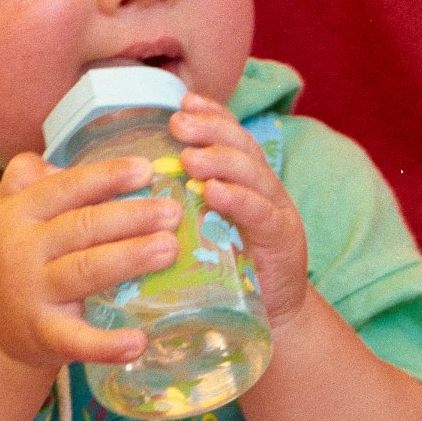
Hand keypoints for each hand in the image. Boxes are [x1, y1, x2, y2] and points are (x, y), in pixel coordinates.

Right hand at [0, 149, 183, 370]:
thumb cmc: (15, 256)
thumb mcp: (9, 211)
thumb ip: (31, 177)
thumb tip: (65, 156)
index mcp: (16, 213)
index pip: (66, 188)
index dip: (106, 177)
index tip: (146, 170)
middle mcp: (21, 251)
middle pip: (83, 227)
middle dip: (131, 217)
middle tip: (172, 211)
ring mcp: (32, 295)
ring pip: (86, 271)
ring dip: (131, 258)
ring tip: (170, 248)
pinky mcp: (43, 336)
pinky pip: (78, 340)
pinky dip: (108, 344)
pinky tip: (140, 341)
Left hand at [170, 94, 308, 328]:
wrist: (274, 320)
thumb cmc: (230, 273)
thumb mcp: (207, 230)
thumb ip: (187, 204)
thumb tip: (139, 180)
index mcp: (246, 180)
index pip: (232, 135)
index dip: (211, 114)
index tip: (182, 100)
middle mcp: (265, 187)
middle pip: (242, 145)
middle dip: (210, 129)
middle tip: (178, 123)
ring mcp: (277, 211)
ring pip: (252, 172)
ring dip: (220, 160)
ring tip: (190, 157)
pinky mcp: (282, 240)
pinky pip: (260, 212)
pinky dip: (237, 199)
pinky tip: (214, 192)